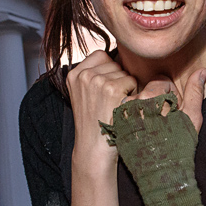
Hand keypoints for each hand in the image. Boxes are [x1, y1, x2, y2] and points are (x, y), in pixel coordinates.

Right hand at [67, 51, 137, 167]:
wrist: (94, 149)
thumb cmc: (95, 122)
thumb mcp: (84, 94)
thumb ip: (93, 74)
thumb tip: (117, 56)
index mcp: (73, 74)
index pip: (101, 56)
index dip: (109, 72)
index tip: (105, 92)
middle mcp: (83, 75)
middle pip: (115, 63)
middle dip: (118, 79)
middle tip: (110, 103)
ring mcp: (96, 81)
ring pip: (124, 72)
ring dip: (126, 87)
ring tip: (115, 106)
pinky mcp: (111, 89)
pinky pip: (132, 81)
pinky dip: (132, 94)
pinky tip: (121, 108)